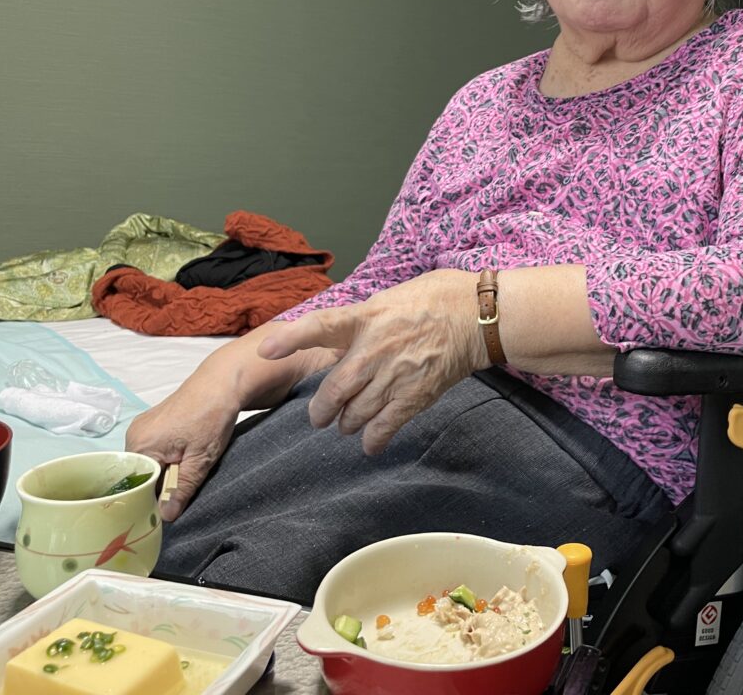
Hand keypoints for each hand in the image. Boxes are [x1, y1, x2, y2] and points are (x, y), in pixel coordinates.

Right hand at [125, 381, 239, 521]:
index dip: (153, 500)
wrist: (221, 384)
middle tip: (183, 489)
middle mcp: (134, 437)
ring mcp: (140, 428)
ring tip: (186, 468)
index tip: (169, 510)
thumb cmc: (211, 416)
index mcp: (140, 446)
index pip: (138, 486)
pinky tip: (182, 457)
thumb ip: (181, 489)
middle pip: (140, 476)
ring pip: (147, 464)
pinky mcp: (150, 424)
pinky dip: (165, 459)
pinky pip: (151, 451)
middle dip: (160, 486)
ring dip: (164, 472)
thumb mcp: (200, 459)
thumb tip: (166, 516)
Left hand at [257, 269, 483, 454]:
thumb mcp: (388, 298)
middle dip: (321, 410)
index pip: (321, 326)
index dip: (291, 339)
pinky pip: (384, 427)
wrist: (476, 318)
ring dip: (346, 424)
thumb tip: (338, 338)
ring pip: (355, 413)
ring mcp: (395, 375)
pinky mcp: (415, 395)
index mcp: (366, 317)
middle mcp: (375, 348)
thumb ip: (360, 320)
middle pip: (334, 390)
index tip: (266, 349)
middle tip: (319, 416)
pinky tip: (370, 443)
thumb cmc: (434, 299)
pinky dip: (373, 439)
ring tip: (347, 424)